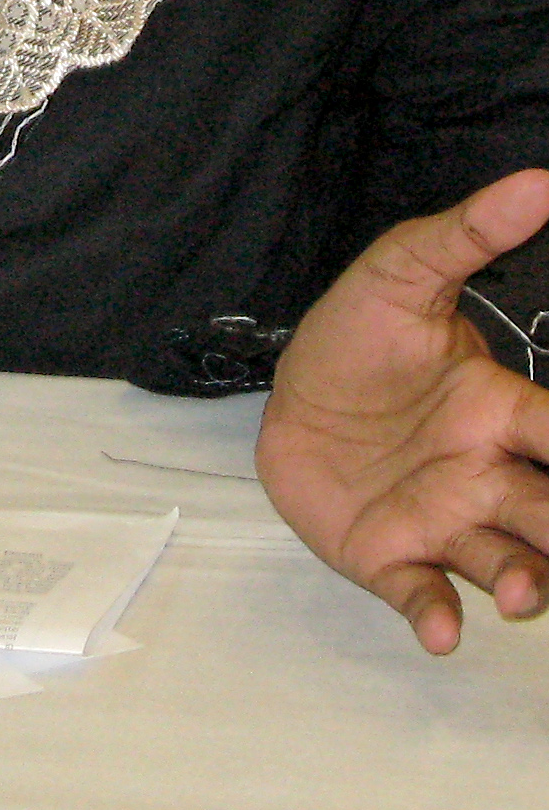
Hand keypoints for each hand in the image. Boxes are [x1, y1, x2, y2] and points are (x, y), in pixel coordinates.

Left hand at [257, 170, 548, 653]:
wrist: (285, 385)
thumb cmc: (359, 335)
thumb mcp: (401, 272)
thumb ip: (467, 235)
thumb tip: (538, 180)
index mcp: (501, 410)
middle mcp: (487, 475)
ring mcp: (442, 521)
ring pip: (508, 565)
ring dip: (524, 584)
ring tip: (521, 594)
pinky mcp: (390, 556)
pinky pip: (426, 593)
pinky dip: (438, 614)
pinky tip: (442, 629)